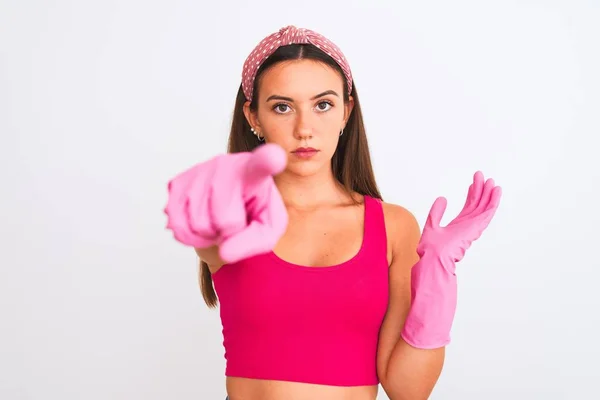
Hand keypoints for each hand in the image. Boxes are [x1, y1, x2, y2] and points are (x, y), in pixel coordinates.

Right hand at [164, 143, 288, 263]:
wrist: (228, 206)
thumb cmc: (253, 213)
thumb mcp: (268, 230)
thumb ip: (254, 242)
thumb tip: (225, 252)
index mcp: (255, 173)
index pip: (262, 164)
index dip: (267, 161)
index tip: (274, 156)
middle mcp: (225, 165)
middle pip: (224, 219)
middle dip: (229, 231)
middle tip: (234, 220)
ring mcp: (199, 172)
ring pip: (198, 224)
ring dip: (209, 234)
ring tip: (217, 219)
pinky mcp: (177, 183)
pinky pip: (178, 226)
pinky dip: (190, 236)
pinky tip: (201, 222)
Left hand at [417, 171, 501, 266]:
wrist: (434, 258)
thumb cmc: (431, 249)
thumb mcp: (432, 224)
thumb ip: (437, 211)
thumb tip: (442, 198)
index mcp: (458, 226)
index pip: (468, 207)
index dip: (472, 194)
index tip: (473, 183)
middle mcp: (468, 226)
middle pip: (477, 205)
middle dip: (481, 190)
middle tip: (483, 176)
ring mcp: (473, 227)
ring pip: (484, 207)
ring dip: (489, 193)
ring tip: (492, 181)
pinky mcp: (476, 227)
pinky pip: (488, 212)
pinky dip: (493, 201)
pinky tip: (497, 191)